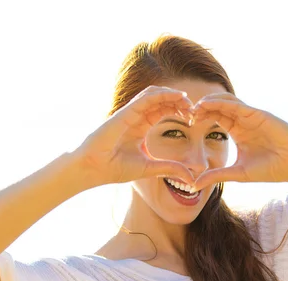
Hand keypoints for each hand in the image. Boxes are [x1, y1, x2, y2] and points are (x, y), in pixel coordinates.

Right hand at [72, 86, 196, 187]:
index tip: (193, 118)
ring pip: (153, 95)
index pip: (162, 112)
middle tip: (194, 108)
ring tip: (187, 99)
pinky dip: (161, 94)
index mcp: (140, 127)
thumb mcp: (149, 168)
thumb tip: (190, 178)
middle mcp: (135, 117)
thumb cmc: (114, 169)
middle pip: (160, 101)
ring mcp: (129, 113)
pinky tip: (176, 96)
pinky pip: (145, 98)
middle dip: (178, 102)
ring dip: (171, 94)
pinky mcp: (124, 112)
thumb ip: (169, 169)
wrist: (93, 169)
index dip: (178, 111)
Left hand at [189, 93, 287, 191]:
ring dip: (209, 102)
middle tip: (185, 113)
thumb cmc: (271, 169)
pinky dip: (222, 103)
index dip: (200, 118)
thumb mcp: (238, 173)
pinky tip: (208, 104)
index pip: (215, 118)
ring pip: (226, 102)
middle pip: (217, 108)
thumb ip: (216, 175)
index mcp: (238, 131)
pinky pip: (237, 105)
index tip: (186, 123)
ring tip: (195, 107)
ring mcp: (251, 116)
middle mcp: (243, 121)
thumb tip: (194, 185)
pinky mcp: (259, 114)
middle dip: (201, 108)